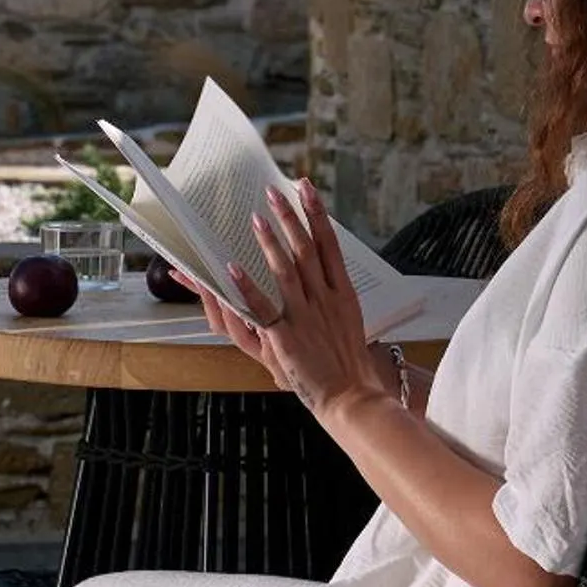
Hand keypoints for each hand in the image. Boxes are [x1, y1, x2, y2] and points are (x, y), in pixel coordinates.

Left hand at [178, 178, 387, 425]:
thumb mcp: (349, 319)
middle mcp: (325, 299)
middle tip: (275, 191)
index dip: (317, 214)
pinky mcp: (286, 337)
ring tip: (256, 219)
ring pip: (285, 272)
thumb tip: (322, 268)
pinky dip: (247, 288)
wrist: (353, 396)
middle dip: (291, 218)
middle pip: (307, 250)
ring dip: (270, 243)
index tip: (306, 189)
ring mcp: (306, 317)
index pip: (329, 244)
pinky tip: (232, 269)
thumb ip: (332, 293)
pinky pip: (263, 309)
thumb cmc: (349, 362)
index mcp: (342, 293)